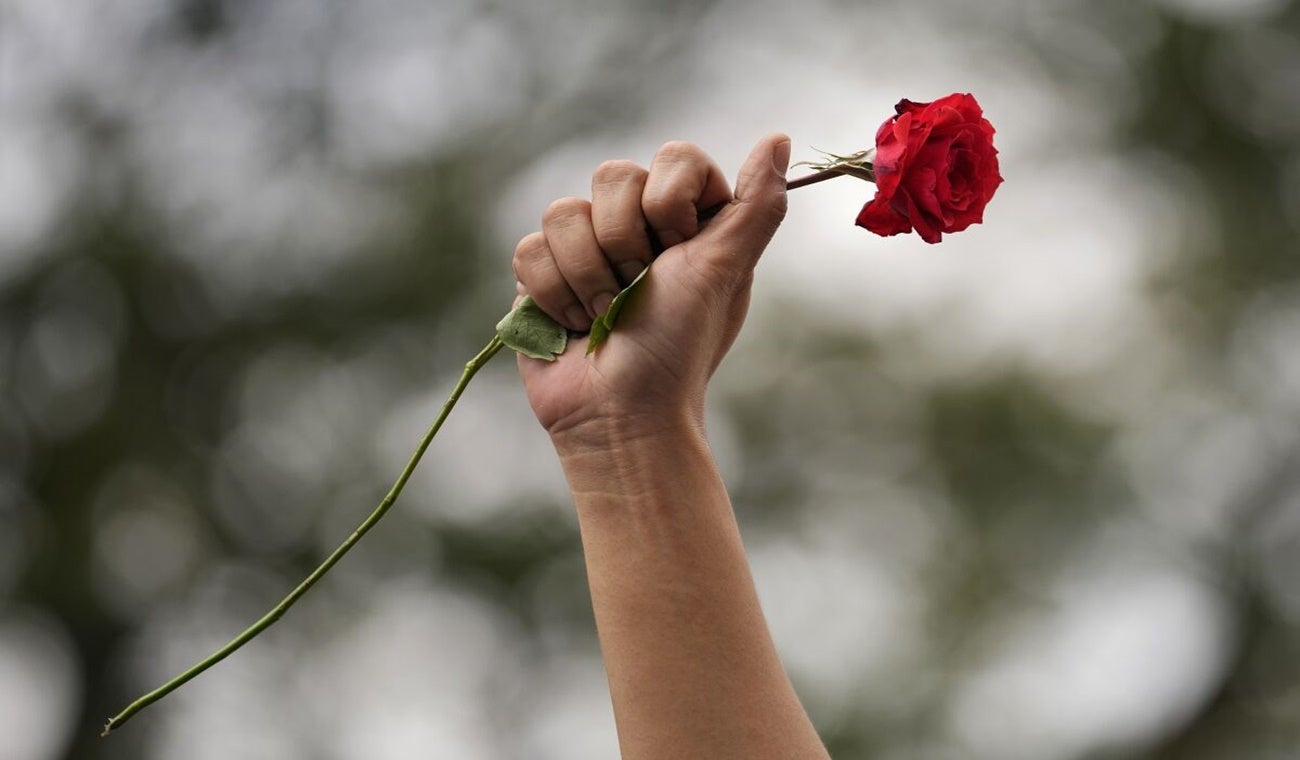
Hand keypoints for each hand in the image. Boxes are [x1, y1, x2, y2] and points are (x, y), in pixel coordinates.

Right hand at [512, 134, 790, 449]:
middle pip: (611, 175)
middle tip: (640, 292)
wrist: (618, 412)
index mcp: (689, 222)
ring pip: (562, 212)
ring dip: (587, 276)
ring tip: (604, 317)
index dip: (670, 204)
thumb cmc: (677, 349)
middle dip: (624, 244)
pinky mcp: (542, 276)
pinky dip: (551, 294)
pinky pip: (527, 249)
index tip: (679, 254)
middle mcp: (638, 227)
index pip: (674, 157)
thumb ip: (756, 205)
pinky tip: (571, 325)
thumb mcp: (726, 271)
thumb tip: (777, 139)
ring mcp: (586, 250)